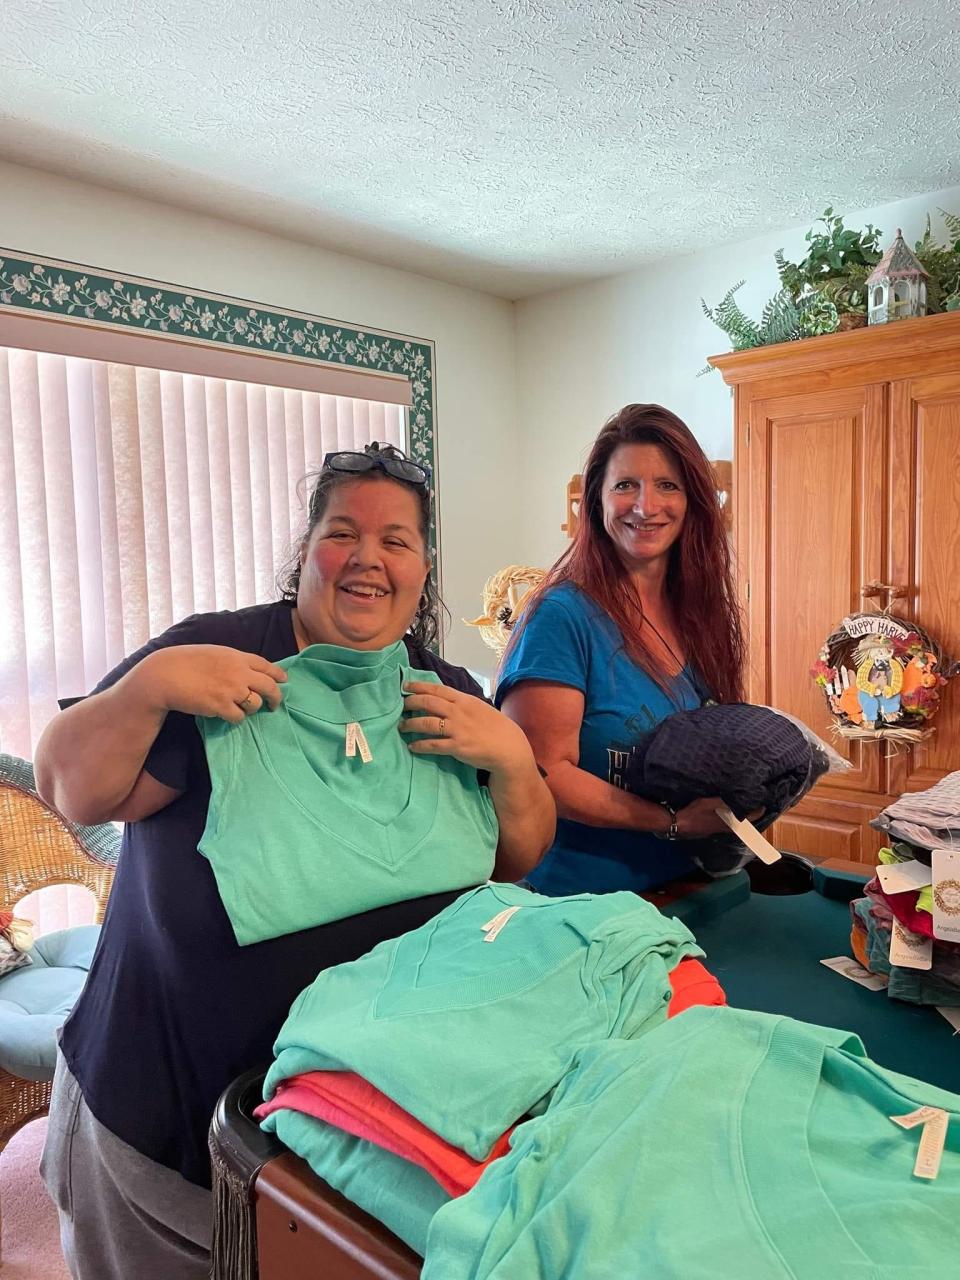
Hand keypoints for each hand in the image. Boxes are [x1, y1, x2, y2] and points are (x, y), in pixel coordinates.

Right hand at [134, 645, 287, 723]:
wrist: (166, 675)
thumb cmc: (186, 662)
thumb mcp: (215, 653)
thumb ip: (233, 661)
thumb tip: (247, 672)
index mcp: (237, 657)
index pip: (266, 665)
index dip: (278, 674)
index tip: (284, 680)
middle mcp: (239, 672)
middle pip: (269, 687)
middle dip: (276, 697)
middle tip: (275, 705)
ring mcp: (232, 690)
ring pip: (255, 704)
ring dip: (251, 709)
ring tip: (240, 708)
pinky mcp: (222, 706)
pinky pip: (239, 717)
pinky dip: (235, 718)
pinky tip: (226, 714)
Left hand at [398, 682, 531, 775]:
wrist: (508, 747)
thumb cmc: (495, 727)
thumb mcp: (479, 708)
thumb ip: (461, 704)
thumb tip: (443, 702)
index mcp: (464, 700)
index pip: (437, 689)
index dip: (419, 686)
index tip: (405, 686)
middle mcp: (458, 712)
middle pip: (428, 703)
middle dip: (411, 703)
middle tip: (401, 706)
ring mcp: (457, 729)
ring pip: (426, 723)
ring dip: (410, 724)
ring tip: (402, 726)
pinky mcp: (456, 746)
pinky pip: (433, 745)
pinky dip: (420, 745)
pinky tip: (412, 746)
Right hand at [673, 796, 763, 838]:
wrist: (677, 824)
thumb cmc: (694, 813)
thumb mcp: (710, 803)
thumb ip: (725, 801)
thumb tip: (741, 797)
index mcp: (728, 823)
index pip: (749, 819)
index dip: (758, 812)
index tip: (764, 806)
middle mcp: (725, 828)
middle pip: (744, 824)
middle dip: (751, 816)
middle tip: (757, 807)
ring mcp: (717, 830)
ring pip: (735, 825)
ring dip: (741, 818)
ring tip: (745, 809)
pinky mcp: (710, 829)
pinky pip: (727, 824)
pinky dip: (732, 819)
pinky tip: (727, 813)